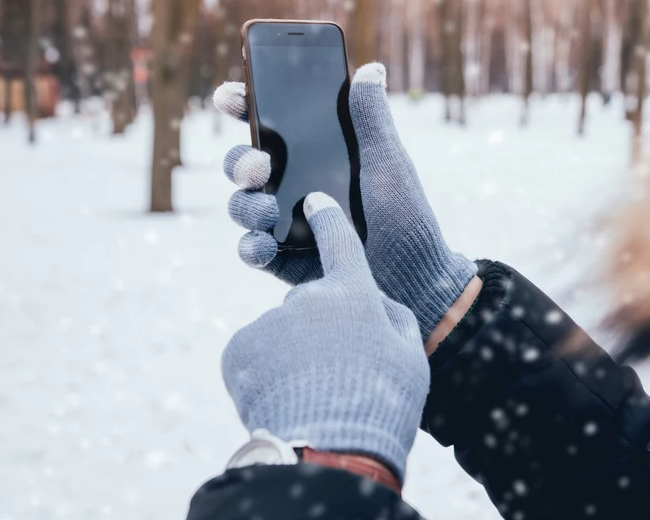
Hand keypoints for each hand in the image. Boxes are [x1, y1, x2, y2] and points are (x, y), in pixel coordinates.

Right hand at [215, 63, 476, 338]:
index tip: (229, 98)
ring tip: (266, 209)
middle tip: (260, 165)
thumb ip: (371, 118)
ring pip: (243, 205)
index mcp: (317, 155)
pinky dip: (251, 247)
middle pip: (245, 164)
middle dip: (240, 161)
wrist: (416, 277)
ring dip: (244, 203)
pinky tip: (261, 245)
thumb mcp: (388, 162)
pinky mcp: (285, 260)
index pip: (270, 125)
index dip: (244, 107)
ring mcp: (287, 223)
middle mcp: (296, 185)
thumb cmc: (406, 215)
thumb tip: (371, 69)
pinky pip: (254, 251)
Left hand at [221, 193, 429, 481]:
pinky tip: (284, 396)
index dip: (328, 220)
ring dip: (292, 354)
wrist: (330, 448)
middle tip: (336, 370)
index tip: (314, 201)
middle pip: (311, 303)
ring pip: (282, 331)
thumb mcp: (409, 355)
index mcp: (352, 292)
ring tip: (311, 392)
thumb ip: (393, 318)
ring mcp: (270, 321)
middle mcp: (307, 295)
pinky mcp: (239, 348)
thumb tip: (375, 305)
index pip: (339, 242)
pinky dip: (265, 372)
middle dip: (320, 328)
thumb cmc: (381, 401)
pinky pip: (254, 353)